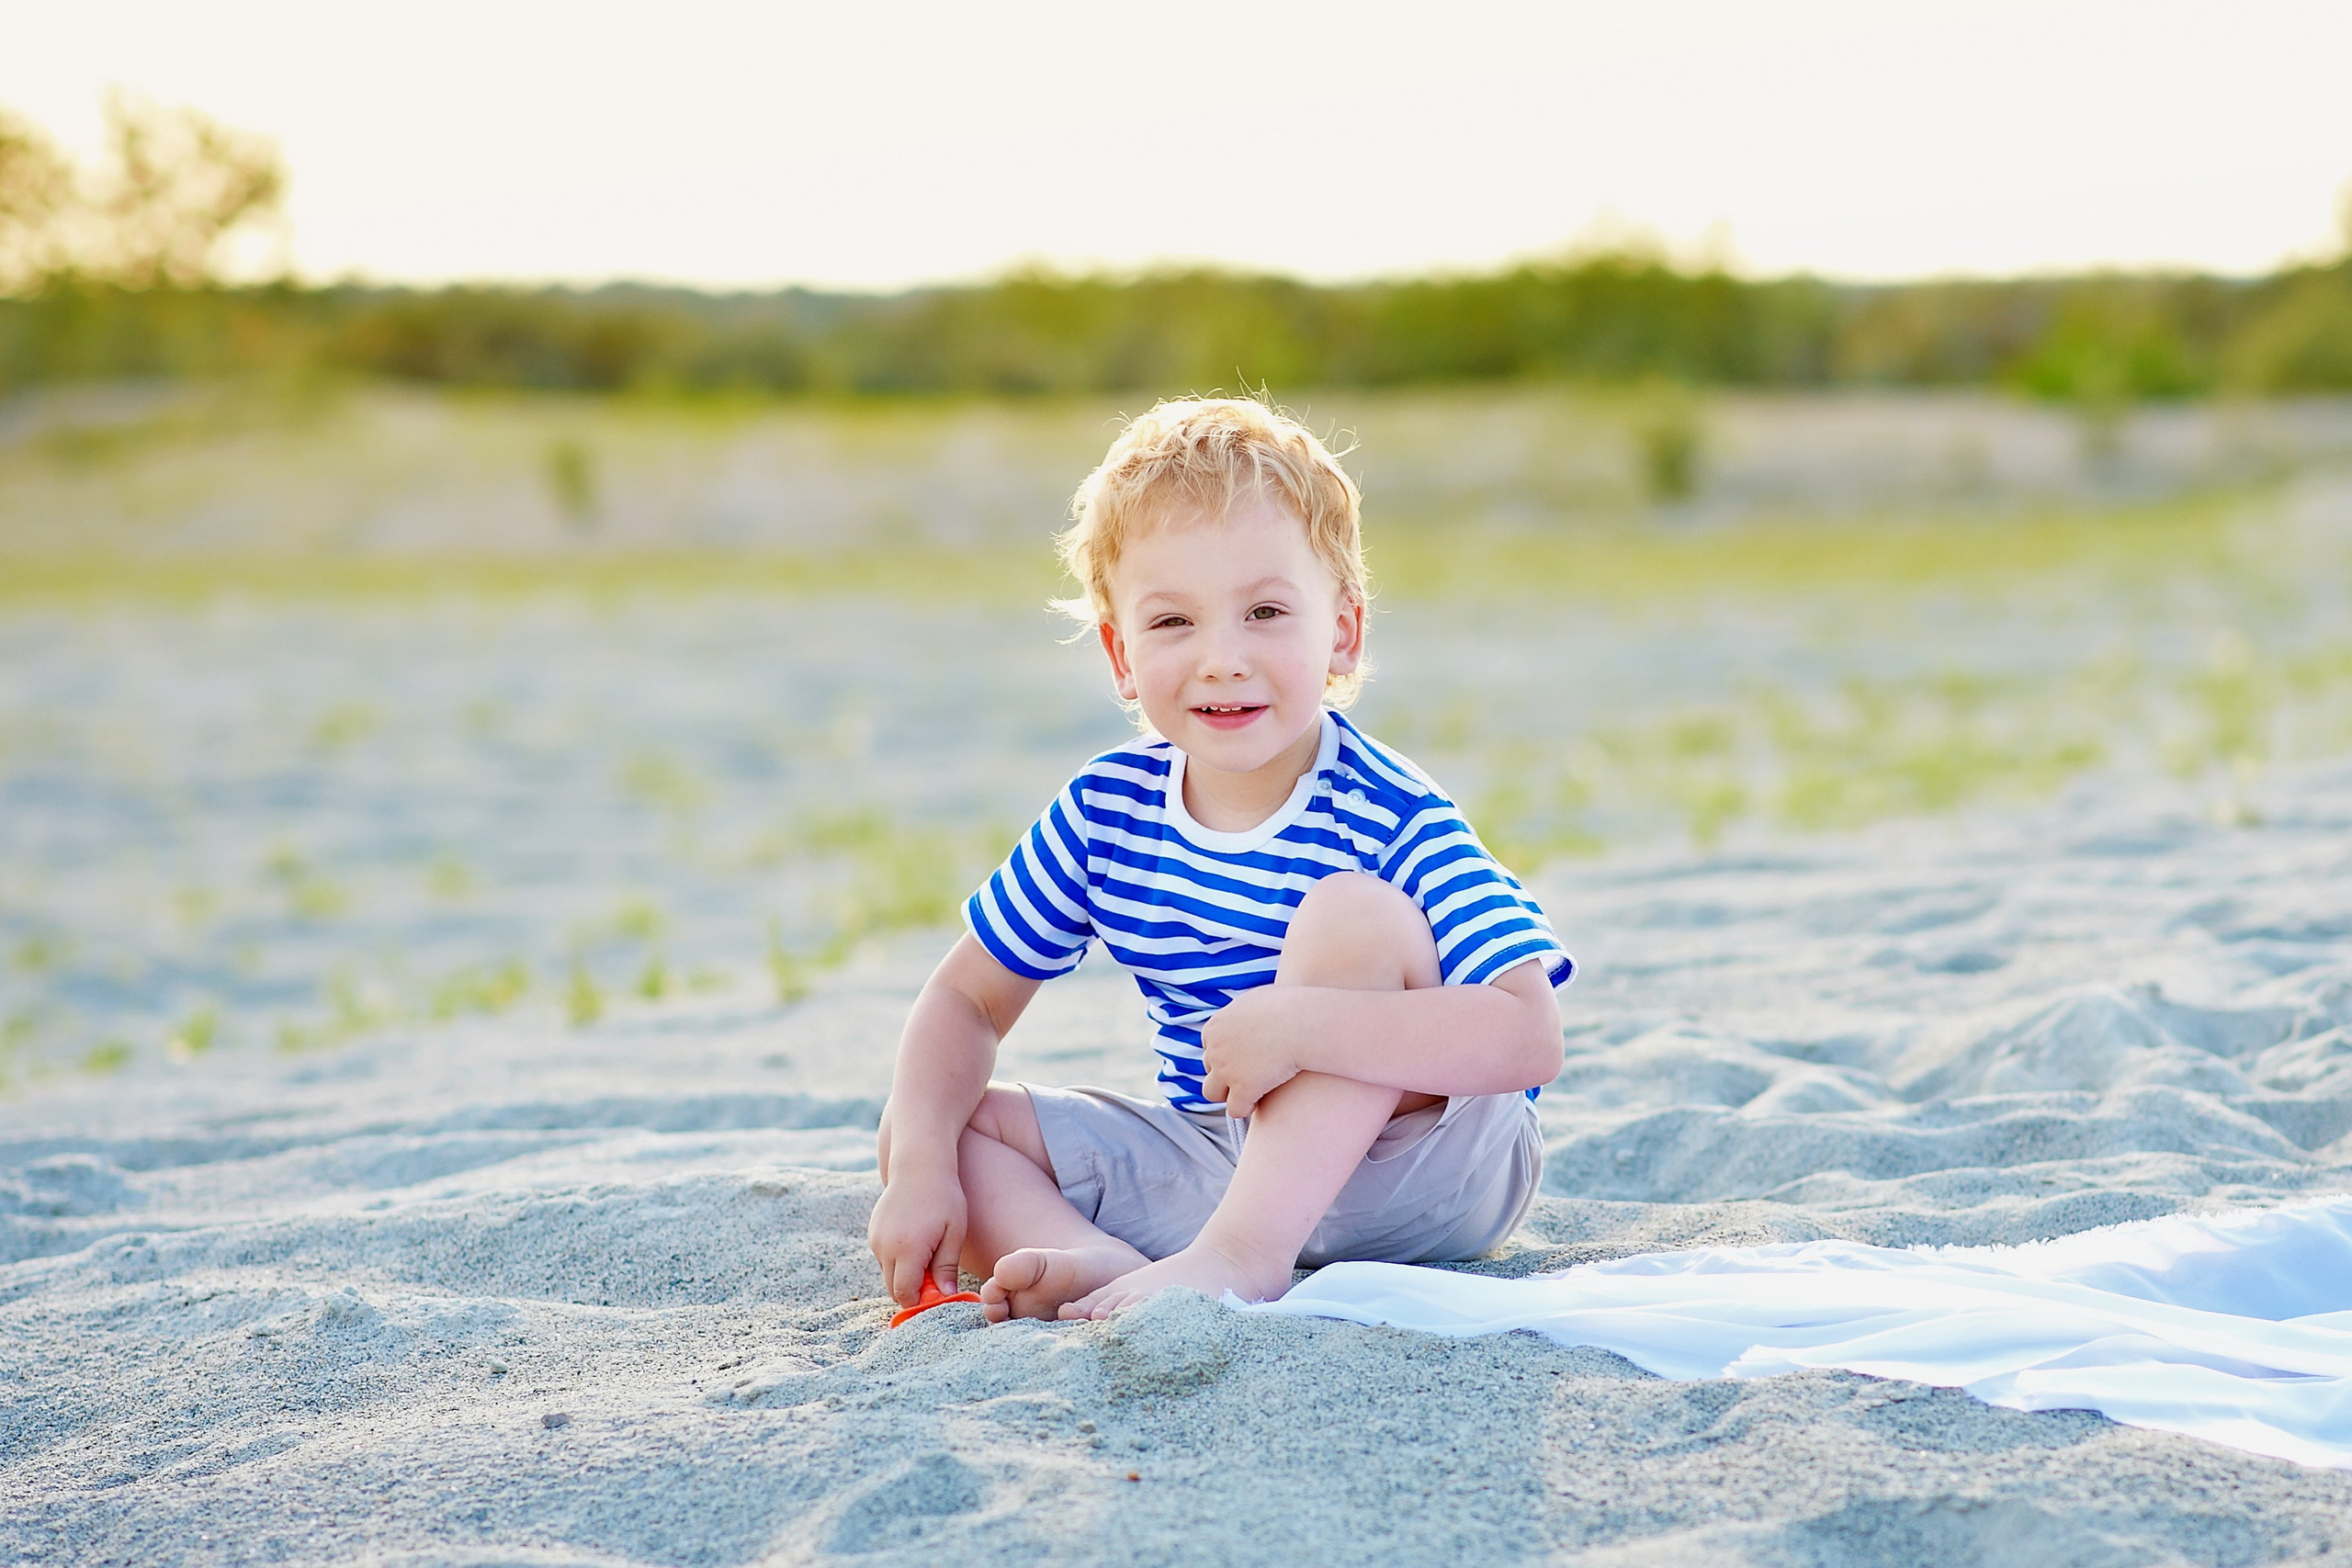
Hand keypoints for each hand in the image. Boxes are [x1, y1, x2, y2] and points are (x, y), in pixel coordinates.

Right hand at [866, 1160, 966, 1306]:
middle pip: (894, 1289)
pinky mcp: (873, 1233)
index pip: (905, 1294)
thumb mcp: (954, 1233)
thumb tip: (945, 1297)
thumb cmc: (944, 1197)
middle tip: (937, 1277)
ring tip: (929, 1252)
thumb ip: (946, 1268)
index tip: (939, 1293)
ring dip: (906, 1275)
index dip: (921, 1301)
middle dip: (914, 1291)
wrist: (919, 1164)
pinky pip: (884, 1259)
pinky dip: (899, 1261)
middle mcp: (885, 1247)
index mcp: (907, 1249)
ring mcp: (875, 1239)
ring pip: (889, 1275)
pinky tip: (917, 1241)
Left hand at [1199, 988, 1302, 1118]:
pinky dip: (1245, 1108)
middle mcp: (1215, 1049)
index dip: (1227, 1053)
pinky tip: (1260, 1102)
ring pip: (1212, 1092)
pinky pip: (1235, 1109)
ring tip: (1249, 1094)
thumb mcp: (1257, 999)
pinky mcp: (1242, 1090)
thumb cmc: (1287, 1006)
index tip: (1244, 1056)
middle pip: (1210, 1068)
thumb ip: (1245, 1010)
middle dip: (1225, 1072)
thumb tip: (1251, 1012)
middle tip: (1249, 1074)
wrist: (1299, 1022)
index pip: (1210, 1045)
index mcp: (1216, 1026)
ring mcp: (1226, 1071)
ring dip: (1228, 1094)